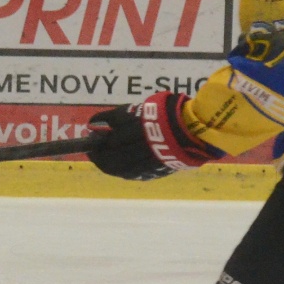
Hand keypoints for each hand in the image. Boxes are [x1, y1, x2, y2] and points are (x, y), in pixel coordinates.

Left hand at [87, 92, 219, 180]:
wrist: (195, 127)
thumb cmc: (164, 113)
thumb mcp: (137, 109)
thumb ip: (114, 117)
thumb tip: (92, 124)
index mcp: (139, 130)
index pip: (109, 141)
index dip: (95, 142)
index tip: (89, 137)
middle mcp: (144, 148)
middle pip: (112, 160)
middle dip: (99, 157)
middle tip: (92, 152)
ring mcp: (152, 162)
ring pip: (122, 170)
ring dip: (109, 166)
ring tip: (103, 159)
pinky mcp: (159, 170)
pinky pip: (136, 174)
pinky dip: (123, 171)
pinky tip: (119, 167)